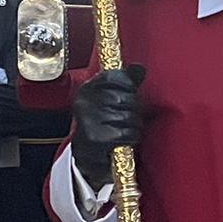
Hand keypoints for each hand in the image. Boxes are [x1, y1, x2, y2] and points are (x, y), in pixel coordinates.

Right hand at [71, 65, 144, 185]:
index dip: (128, 86)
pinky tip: (125, 139)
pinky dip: (131, 137)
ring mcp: (87, 120)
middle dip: (134, 108)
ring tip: (128, 128)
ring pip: (127, 117)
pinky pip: (125, 134)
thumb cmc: (104, 122)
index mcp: (87, 89)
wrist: (87, 154)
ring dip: (134, 125)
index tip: (130, 94)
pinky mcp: (94, 139)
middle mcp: (83, 102)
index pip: (114, 77)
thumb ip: (126, 82)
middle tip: (131, 116)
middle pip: (124, 98)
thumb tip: (139, 67)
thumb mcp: (112, 98)